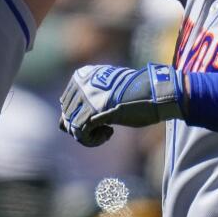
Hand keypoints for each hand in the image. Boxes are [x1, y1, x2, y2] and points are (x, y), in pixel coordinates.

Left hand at [59, 62, 180, 146]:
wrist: (155, 94)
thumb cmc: (134, 96)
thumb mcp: (105, 94)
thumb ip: (84, 103)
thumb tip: (62, 125)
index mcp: (82, 76)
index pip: (65, 105)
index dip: (79, 119)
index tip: (97, 121)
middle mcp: (82, 85)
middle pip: (67, 117)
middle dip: (82, 129)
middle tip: (102, 130)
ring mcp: (88, 97)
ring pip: (72, 126)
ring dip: (87, 137)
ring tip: (106, 133)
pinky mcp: (96, 112)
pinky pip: (81, 133)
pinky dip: (92, 140)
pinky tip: (110, 133)